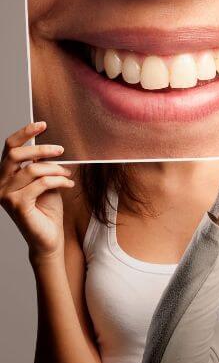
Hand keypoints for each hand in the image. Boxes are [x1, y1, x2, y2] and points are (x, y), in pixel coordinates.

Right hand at [0, 122, 72, 262]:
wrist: (48, 237)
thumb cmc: (47, 209)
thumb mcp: (45, 181)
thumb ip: (42, 165)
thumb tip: (51, 146)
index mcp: (4, 175)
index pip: (9, 147)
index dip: (24, 133)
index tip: (43, 124)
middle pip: (16, 155)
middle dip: (41, 149)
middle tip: (62, 150)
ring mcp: (5, 195)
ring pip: (32, 170)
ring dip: (55, 169)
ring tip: (67, 175)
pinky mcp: (17, 205)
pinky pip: (41, 184)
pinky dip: (59, 181)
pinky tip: (69, 185)